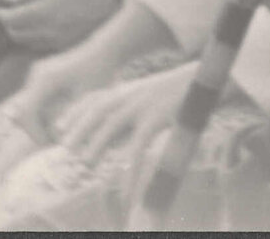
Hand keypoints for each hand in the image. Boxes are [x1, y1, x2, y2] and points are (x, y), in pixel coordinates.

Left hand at [0, 0, 117, 53]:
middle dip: (9, 22)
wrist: (114, 8)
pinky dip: (32, 38)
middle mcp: (45, 32)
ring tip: (25, 17)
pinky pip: (37, 47)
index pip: (11, 19)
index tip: (0, 6)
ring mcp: (54, 43)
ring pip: (25, 42)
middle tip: (12, 10)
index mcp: (43, 13)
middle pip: (15, 33)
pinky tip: (39, 26)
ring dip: (19, 31)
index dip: (1, 13)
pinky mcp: (62, 49)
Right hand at [6, 42, 121, 143]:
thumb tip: (59, 141)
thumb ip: (72, 118)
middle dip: (36, 131)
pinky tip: (60, 124)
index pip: (27, 113)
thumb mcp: (88, 98)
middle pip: (24, 112)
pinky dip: (44, 115)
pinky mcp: (42, 77)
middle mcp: (36, 74)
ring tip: (57, 136)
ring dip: (39, 124)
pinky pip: (35, 102)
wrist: (105, 49)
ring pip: (28, 109)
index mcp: (45, 79)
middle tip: (53, 144)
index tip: (50, 145)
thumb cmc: (100, 72)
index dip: (35, 133)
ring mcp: (37, 75)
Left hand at [55, 61, 197, 167]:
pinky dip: (129, 171)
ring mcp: (142, 106)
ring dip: (95, 146)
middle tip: (65, 148)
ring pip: (110, 127)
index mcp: (129, 88)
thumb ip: (132, 112)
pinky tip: (126, 190)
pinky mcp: (155, 120)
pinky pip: (136, 150)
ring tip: (86, 164)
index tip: (60, 126)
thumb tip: (114, 135)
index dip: (75, 111)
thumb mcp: (152, 97)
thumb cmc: (182, 92)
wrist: (210, 79)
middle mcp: (131, 94)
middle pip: (97, 110)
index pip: (95, 98)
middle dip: (78, 127)